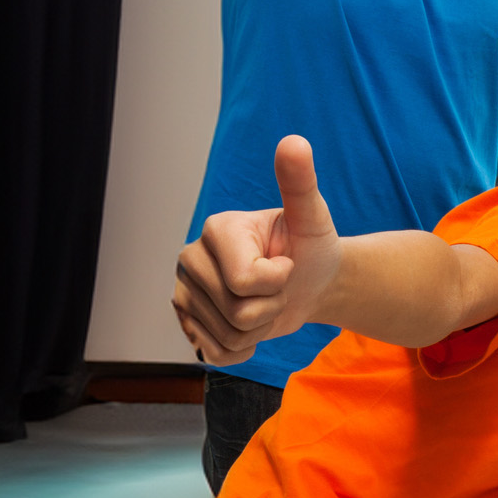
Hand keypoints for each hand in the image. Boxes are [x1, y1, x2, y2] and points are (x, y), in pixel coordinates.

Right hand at [171, 136, 340, 364]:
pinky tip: (252, 327)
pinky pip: (217, 354)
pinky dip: (244, 349)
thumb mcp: (313, 216)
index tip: (285, 262)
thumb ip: (300, 182)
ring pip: (229, 336)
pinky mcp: (187, 324)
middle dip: (271, 306)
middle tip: (277, 285)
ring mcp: (184, 294)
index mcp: (216, 230)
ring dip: (260, 329)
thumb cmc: (311, 247)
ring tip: (265, 302)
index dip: (278, 280)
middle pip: (237, 312)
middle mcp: (190, 259)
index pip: (245, 281)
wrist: (310, 282)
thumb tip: (294, 142)